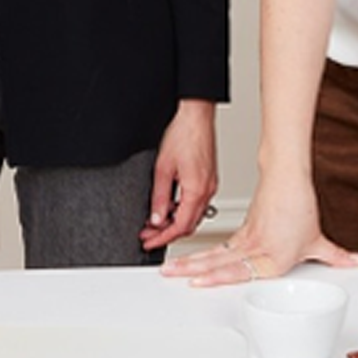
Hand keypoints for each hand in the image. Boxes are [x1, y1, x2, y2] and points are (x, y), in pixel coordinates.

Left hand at [139, 100, 219, 251]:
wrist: (197, 116)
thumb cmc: (184, 135)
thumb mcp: (163, 168)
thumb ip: (159, 197)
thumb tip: (156, 218)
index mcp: (197, 190)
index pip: (180, 226)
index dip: (162, 237)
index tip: (149, 241)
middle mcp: (207, 190)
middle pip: (188, 224)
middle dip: (167, 232)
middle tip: (148, 234)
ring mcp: (210, 185)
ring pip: (193, 215)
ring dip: (174, 221)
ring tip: (154, 220)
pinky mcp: (208, 179)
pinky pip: (196, 203)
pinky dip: (181, 209)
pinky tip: (168, 205)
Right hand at [161, 167, 357, 286]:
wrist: (287, 178)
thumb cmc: (299, 207)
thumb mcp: (319, 240)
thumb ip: (337, 256)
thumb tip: (357, 261)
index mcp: (273, 257)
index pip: (240, 270)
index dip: (216, 276)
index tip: (198, 281)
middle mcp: (255, 250)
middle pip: (219, 262)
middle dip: (193, 270)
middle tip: (171, 276)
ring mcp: (244, 241)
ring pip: (212, 254)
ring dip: (189, 263)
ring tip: (169, 270)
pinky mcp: (240, 234)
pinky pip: (217, 249)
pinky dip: (199, 256)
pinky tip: (186, 263)